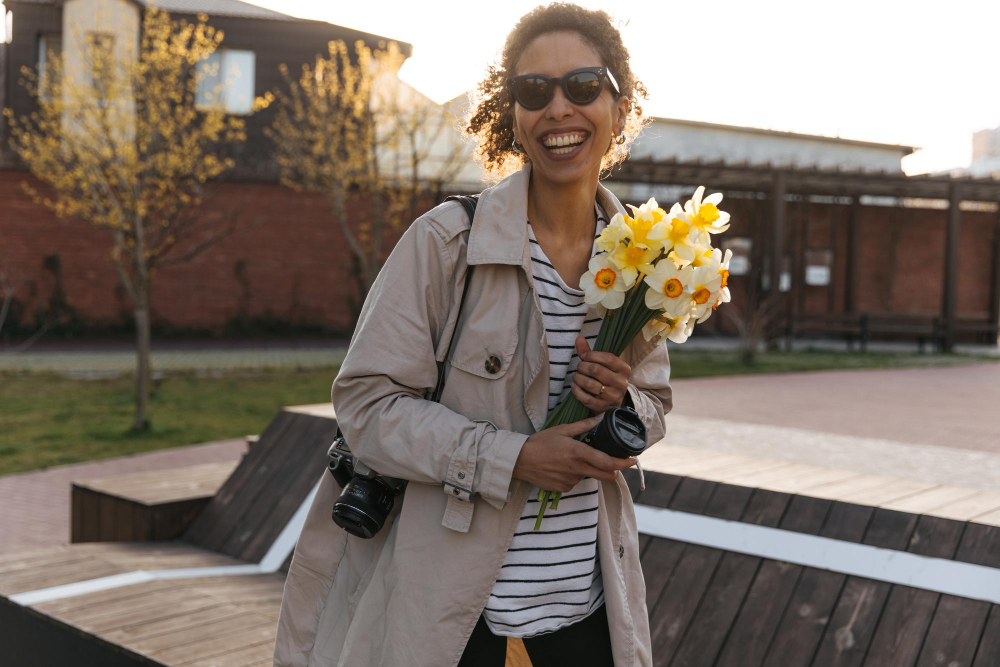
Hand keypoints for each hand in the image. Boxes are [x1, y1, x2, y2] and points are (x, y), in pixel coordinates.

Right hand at [512, 415, 636, 492]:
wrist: (519, 461)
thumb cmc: (540, 443)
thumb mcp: (562, 430)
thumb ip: (584, 426)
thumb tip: (601, 417)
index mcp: (579, 453)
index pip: (609, 462)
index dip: (624, 463)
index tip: (633, 460)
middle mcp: (578, 469)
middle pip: (607, 476)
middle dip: (613, 470)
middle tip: (610, 460)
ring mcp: (571, 481)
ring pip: (590, 477)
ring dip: (589, 469)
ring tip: (573, 459)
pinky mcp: (564, 488)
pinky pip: (576, 482)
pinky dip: (575, 475)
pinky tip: (563, 467)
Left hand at [571, 336, 631, 413]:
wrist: (615, 401)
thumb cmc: (607, 378)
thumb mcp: (603, 365)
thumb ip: (590, 352)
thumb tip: (579, 338)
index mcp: (624, 369)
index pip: (607, 358)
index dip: (591, 355)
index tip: (584, 357)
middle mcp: (621, 383)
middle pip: (596, 370)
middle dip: (582, 367)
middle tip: (579, 367)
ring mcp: (613, 396)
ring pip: (590, 384)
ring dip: (578, 378)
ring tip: (575, 376)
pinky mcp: (603, 407)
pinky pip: (586, 398)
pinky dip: (576, 391)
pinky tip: (574, 386)